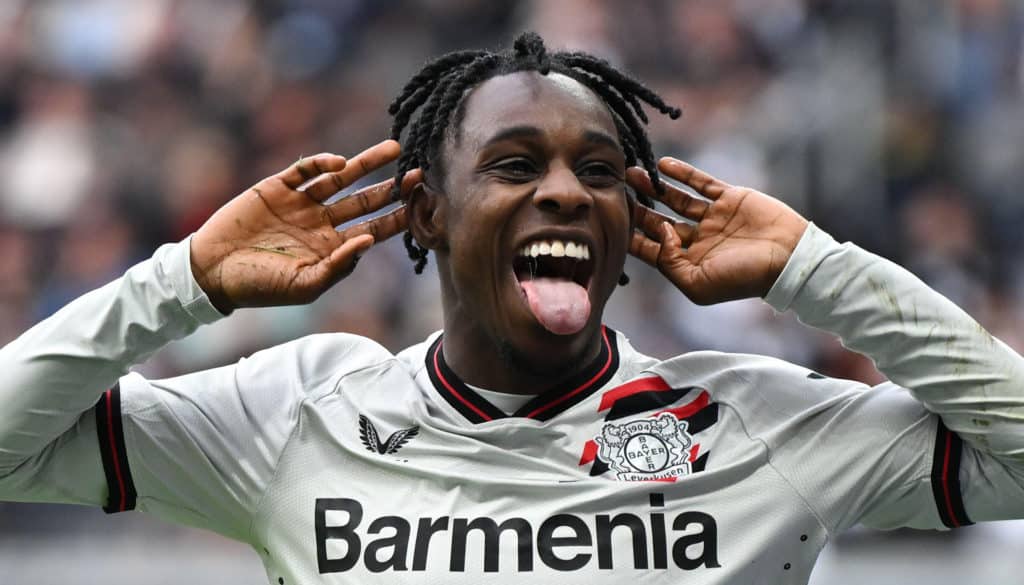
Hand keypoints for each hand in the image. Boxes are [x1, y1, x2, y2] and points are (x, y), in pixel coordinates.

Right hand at [190, 139, 420, 311]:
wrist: (213, 272)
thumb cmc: (260, 287)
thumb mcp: (304, 285)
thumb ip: (338, 265)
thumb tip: (368, 242)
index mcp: (333, 247)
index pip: (375, 229)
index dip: (399, 216)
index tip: (422, 204)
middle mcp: (322, 222)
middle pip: (365, 200)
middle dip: (392, 187)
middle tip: (419, 172)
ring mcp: (301, 203)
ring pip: (341, 178)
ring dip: (366, 164)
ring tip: (394, 149)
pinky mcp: (277, 187)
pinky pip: (305, 171)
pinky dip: (322, 163)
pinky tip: (339, 162)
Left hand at [627, 157, 807, 304]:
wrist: (789, 259)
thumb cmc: (744, 278)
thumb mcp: (698, 283)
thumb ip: (670, 261)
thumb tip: (658, 232)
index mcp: (688, 263)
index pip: (651, 248)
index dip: (631, 235)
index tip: (610, 220)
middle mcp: (697, 239)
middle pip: (659, 220)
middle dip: (637, 207)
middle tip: (615, 190)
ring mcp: (713, 217)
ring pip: (675, 199)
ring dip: (654, 187)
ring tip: (632, 172)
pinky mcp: (729, 198)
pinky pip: (701, 183)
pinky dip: (682, 173)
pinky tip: (663, 165)